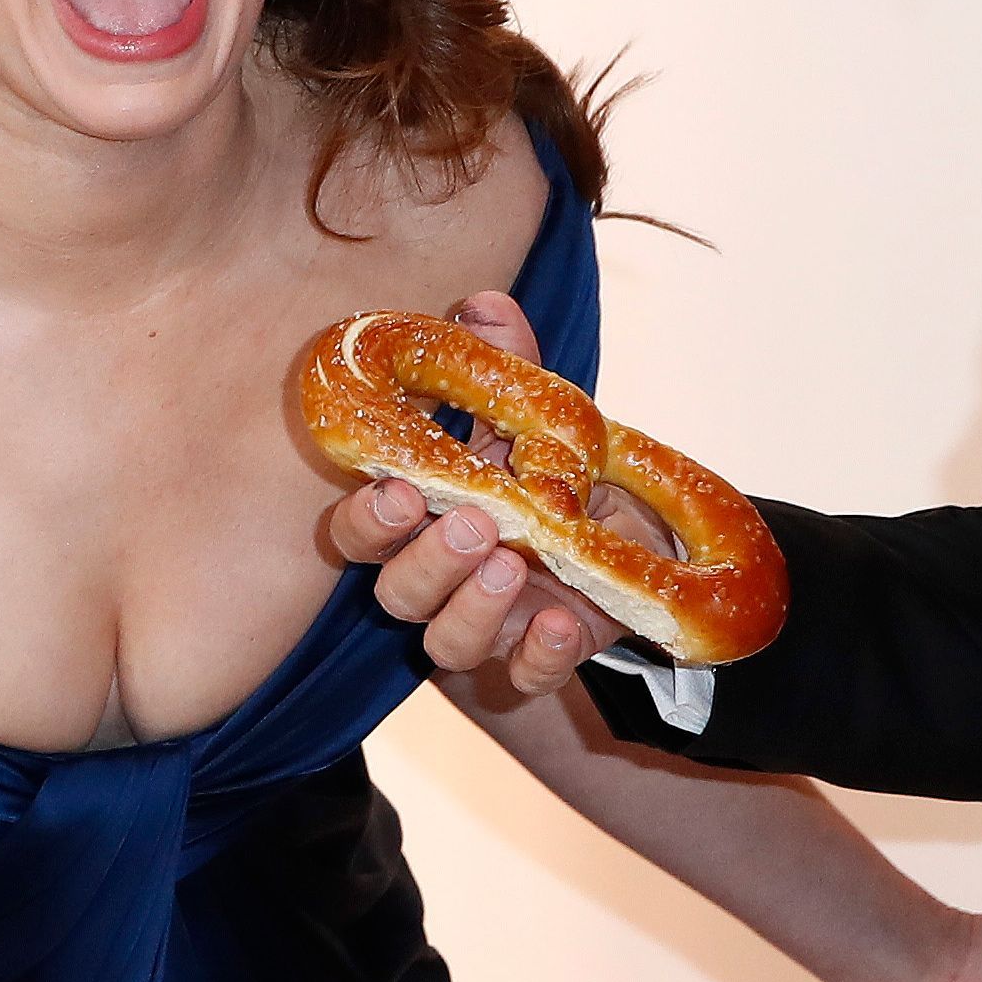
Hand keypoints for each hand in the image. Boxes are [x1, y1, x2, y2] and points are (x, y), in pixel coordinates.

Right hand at [319, 288, 622, 695]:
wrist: (621, 554)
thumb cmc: (548, 484)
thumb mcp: (531, 423)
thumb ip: (503, 369)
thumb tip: (483, 303)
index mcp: (420, 523)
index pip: (360, 533)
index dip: (366, 518)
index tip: (398, 488)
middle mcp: (438, 583)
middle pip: (395, 593)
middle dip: (425, 561)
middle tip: (472, 524)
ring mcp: (483, 629)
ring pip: (444, 643)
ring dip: (473, 606)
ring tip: (515, 563)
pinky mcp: (531, 663)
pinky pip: (520, 678)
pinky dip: (537, 655)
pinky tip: (562, 622)